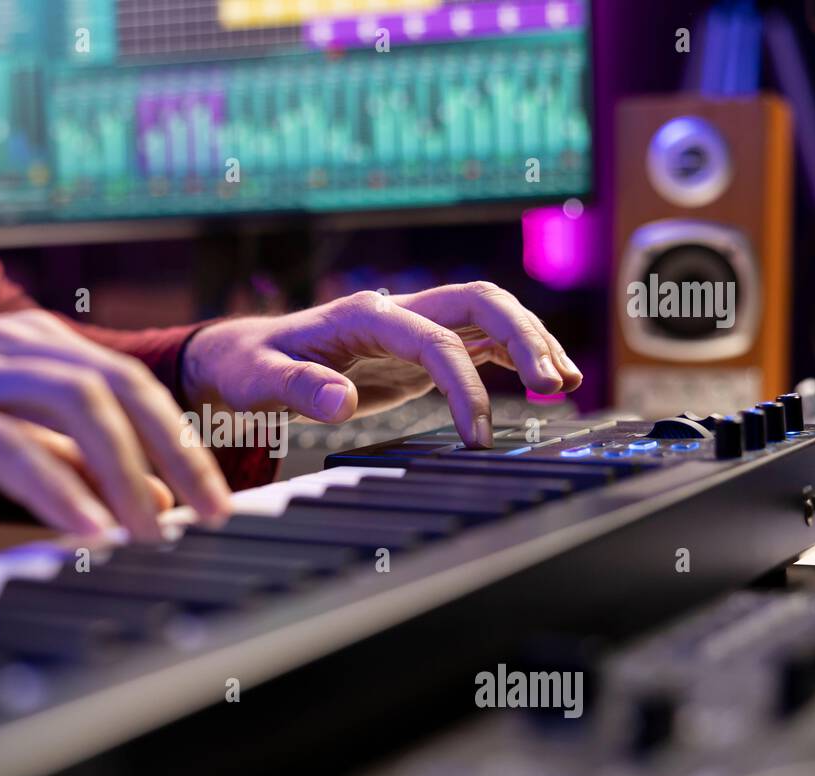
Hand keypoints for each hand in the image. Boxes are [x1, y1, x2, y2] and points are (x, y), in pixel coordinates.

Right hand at [0, 312, 230, 538]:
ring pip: (75, 406)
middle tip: (213, 515)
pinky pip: (8, 446)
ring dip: (127, 473)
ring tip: (157, 534)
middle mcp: (12, 344)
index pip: (133, 386)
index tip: (217, 499)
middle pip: (120, 389)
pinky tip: (88, 530)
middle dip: (176, 455)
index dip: (183, 442)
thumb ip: (64, 457)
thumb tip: (146, 498)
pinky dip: (57, 489)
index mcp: (35, 344)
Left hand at [181, 282, 582, 447]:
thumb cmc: (253, 366)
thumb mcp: (260, 381)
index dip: (463, 385)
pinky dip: (517, 357)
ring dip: (532, 343)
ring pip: (490, 316)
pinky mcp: (421, 348)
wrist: (248, 356)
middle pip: (481, 302)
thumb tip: (341, 401)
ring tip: (566, 384)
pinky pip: (481, 342)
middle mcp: (399, 311)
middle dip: (524, 337)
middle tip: (554, 387)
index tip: (475, 434)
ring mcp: (415, 326)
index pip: (435, 339)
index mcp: (366, 315)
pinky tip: (548, 381)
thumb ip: (299, 389)